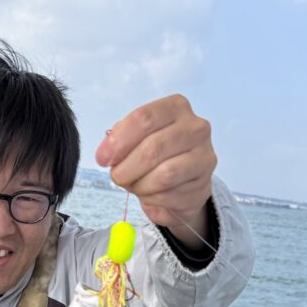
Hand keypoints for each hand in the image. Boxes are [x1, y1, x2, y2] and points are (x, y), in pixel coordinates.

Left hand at [95, 94, 216, 248]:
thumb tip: (106, 153)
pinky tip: (150, 194)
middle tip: (117, 177)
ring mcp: (204, 157)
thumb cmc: (158, 154)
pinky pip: (170, 196)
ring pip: (164, 175)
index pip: (144, 118)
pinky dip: (152, 199)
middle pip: (153, 148)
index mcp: (176, 107)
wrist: (184, 180)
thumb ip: (121, 139)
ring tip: (133, 185)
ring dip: (140, 185)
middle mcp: (196, 128)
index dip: (118, 141)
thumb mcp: (138, 137)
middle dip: (127, 168)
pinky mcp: (203, 185)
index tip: (102, 158)